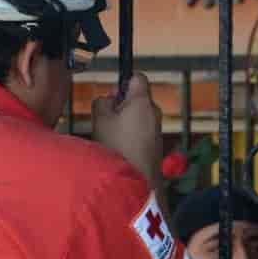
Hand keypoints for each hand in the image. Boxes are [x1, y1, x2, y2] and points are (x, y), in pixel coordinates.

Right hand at [91, 73, 163, 191]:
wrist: (137, 181)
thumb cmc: (118, 148)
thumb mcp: (100, 120)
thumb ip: (102, 102)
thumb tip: (108, 99)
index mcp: (142, 101)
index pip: (137, 77)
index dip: (123, 82)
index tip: (112, 94)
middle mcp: (154, 113)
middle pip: (137, 99)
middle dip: (121, 106)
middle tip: (106, 120)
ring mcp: (157, 130)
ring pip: (139, 117)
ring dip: (125, 123)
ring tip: (111, 139)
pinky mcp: (156, 145)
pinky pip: (142, 133)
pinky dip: (131, 137)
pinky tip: (120, 150)